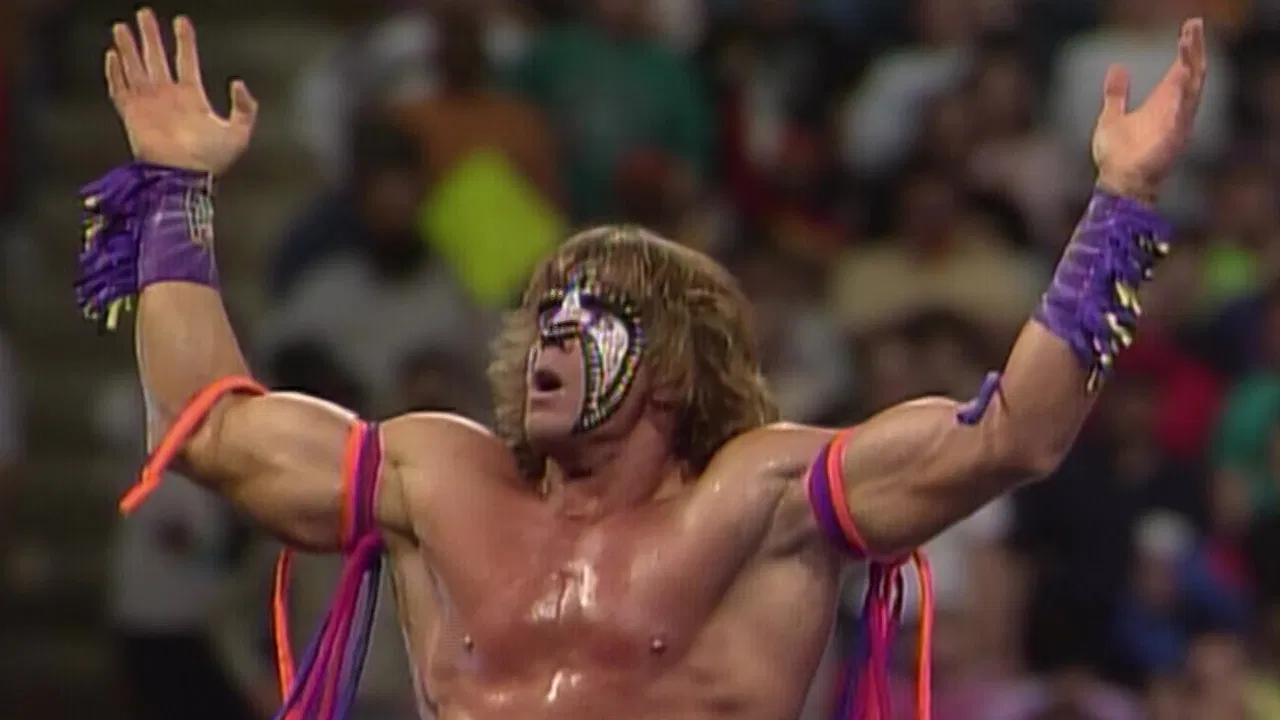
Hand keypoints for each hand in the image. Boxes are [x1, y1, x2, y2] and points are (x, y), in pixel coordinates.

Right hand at [105, 8, 256, 174]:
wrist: (186, 177)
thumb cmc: (213, 160)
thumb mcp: (240, 132)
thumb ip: (245, 106)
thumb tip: (237, 82)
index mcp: (192, 98)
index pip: (186, 61)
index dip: (184, 41)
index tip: (182, 21)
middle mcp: (168, 97)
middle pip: (156, 59)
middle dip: (150, 36)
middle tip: (144, 13)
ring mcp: (148, 105)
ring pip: (136, 69)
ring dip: (129, 48)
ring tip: (122, 27)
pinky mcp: (132, 116)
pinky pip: (119, 90)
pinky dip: (114, 73)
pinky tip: (112, 55)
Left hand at [1091, 18, 1206, 201]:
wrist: (1116, 185)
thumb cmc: (1117, 156)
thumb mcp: (1112, 116)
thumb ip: (1117, 93)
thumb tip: (1117, 67)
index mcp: (1163, 105)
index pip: (1181, 71)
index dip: (1187, 50)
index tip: (1189, 28)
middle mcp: (1174, 113)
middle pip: (1191, 75)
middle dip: (1193, 51)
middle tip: (1193, 26)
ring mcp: (1176, 127)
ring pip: (1191, 90)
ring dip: (1190, 67)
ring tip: (1187, 43)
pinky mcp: (1171, 142)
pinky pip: (1180, 117)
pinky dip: (1180, 99)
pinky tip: (1179, 79)